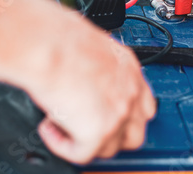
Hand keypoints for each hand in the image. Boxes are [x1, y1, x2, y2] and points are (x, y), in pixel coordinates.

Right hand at [30, 15, 155, 163]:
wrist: (48, 44)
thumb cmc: (60, 37)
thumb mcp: (91, 47)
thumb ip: (98, 68)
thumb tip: (86, 76)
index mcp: (129, 69)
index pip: (144, 104)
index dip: (124, 115)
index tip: (107, 113)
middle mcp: (130, 91)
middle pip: (134, 133)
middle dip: (110, 134)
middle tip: (86, 125)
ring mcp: (119, 113)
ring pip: (110, 148)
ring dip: (87, 141)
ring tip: (64, 124)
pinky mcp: (99, 131)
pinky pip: (82, 154)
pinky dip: (62, 145)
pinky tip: (50, 127)